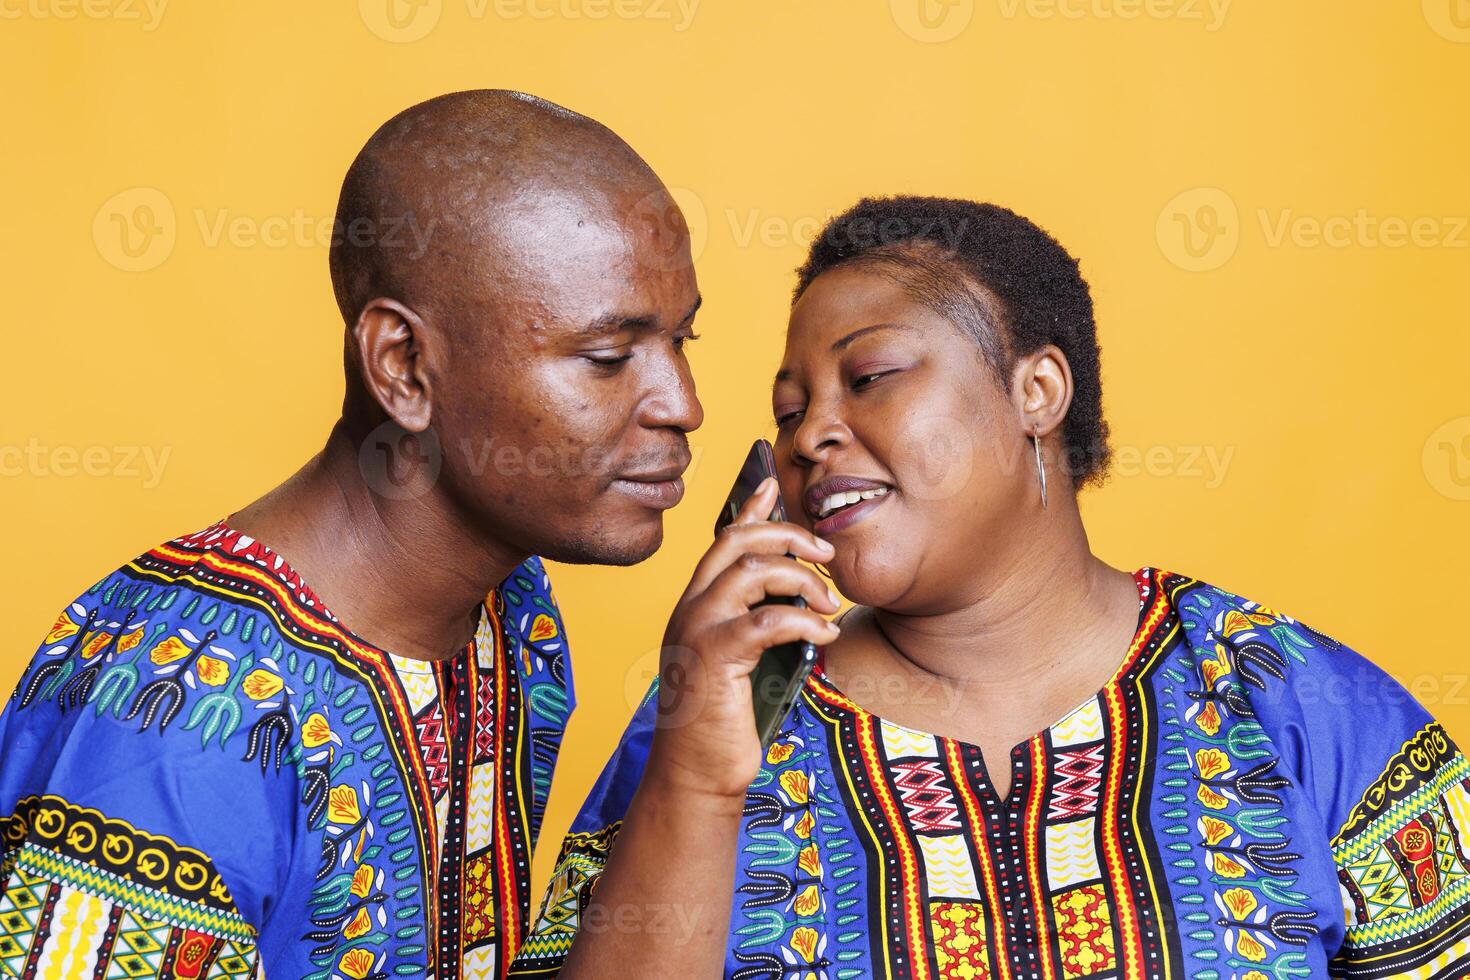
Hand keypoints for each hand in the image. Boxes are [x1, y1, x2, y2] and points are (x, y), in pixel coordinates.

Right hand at [646, 478, 839, 802]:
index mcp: (696, 605)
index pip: (722, 539)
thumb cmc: (724, 722)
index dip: (750, 507)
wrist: (696, 775)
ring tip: (828, 605)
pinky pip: (765, 620)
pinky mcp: (712, 658)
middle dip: (787, 534)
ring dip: (801, 578)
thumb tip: (799, 599)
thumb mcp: (743, 662)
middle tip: (826, 552)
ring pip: (750, 569)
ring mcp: (697, 630)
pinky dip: (803, 621)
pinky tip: (824, 637)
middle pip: (736, 540)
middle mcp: (690, 608)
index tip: (774, 482)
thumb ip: (757, 625)